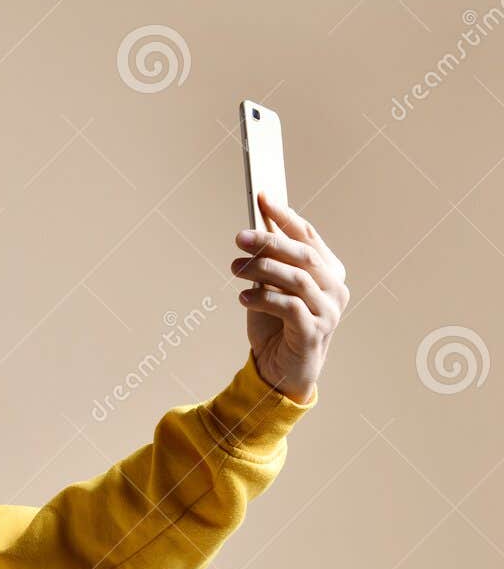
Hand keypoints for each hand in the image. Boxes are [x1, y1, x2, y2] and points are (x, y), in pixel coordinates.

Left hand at [230, 193, 349, 403]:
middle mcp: (335, 288)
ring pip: (297, 279)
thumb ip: (270, 261)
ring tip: (234, 268)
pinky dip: (263, 299)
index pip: (308, 236)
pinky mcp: (315, 332)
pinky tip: (242, 297)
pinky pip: (289, 308)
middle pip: (303, 255)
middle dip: (270, 242)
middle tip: (239, 237)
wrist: (280, 371)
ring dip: (262, 270)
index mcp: (328, 271)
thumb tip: (256, 226)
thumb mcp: (270, 288)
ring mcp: (329, 311)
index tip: (262, 197)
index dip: (285, 216)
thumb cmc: (275, 326)